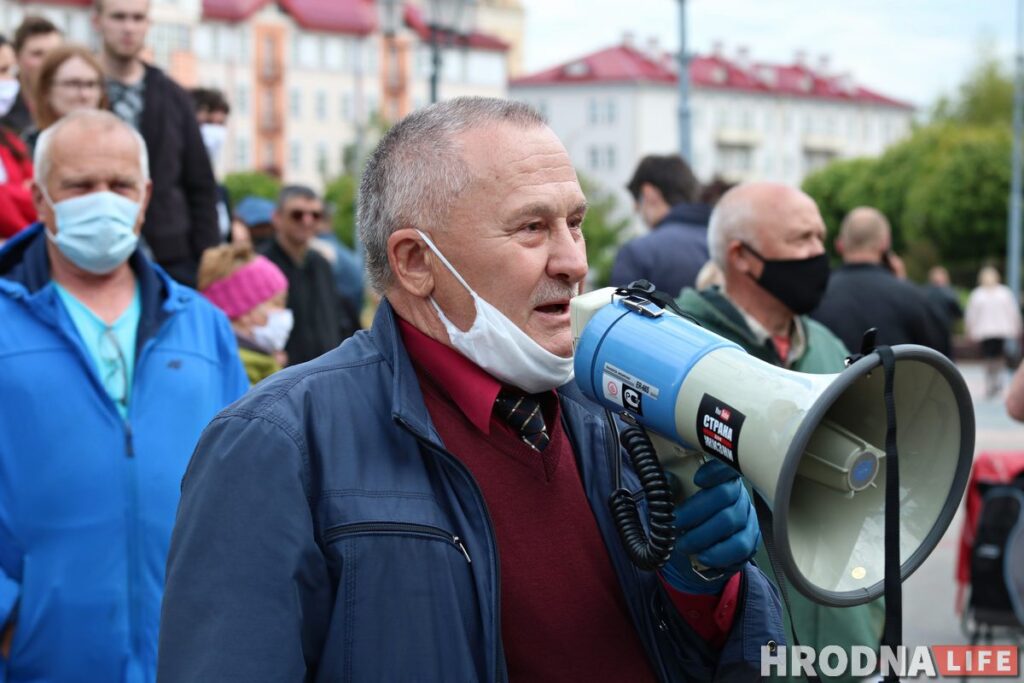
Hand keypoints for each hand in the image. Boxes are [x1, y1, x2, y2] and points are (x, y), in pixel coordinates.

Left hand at [660, 459, 759, 593]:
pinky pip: (742, 548)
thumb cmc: (685, 519)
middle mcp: (738, 496)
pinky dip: (719, 554)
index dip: (716, 471)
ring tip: (683, 545)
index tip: (697, 479)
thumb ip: (671, 488)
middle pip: (725, 495)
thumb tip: (666, 479)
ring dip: (704, 536)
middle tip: (676, 525)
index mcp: (721, 479)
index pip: (726, 467)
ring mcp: (748, 519)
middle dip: (695, 511)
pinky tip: (703, 557)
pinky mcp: (751, 542)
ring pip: (733, 522)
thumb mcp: (674, 500)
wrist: (694, 550)